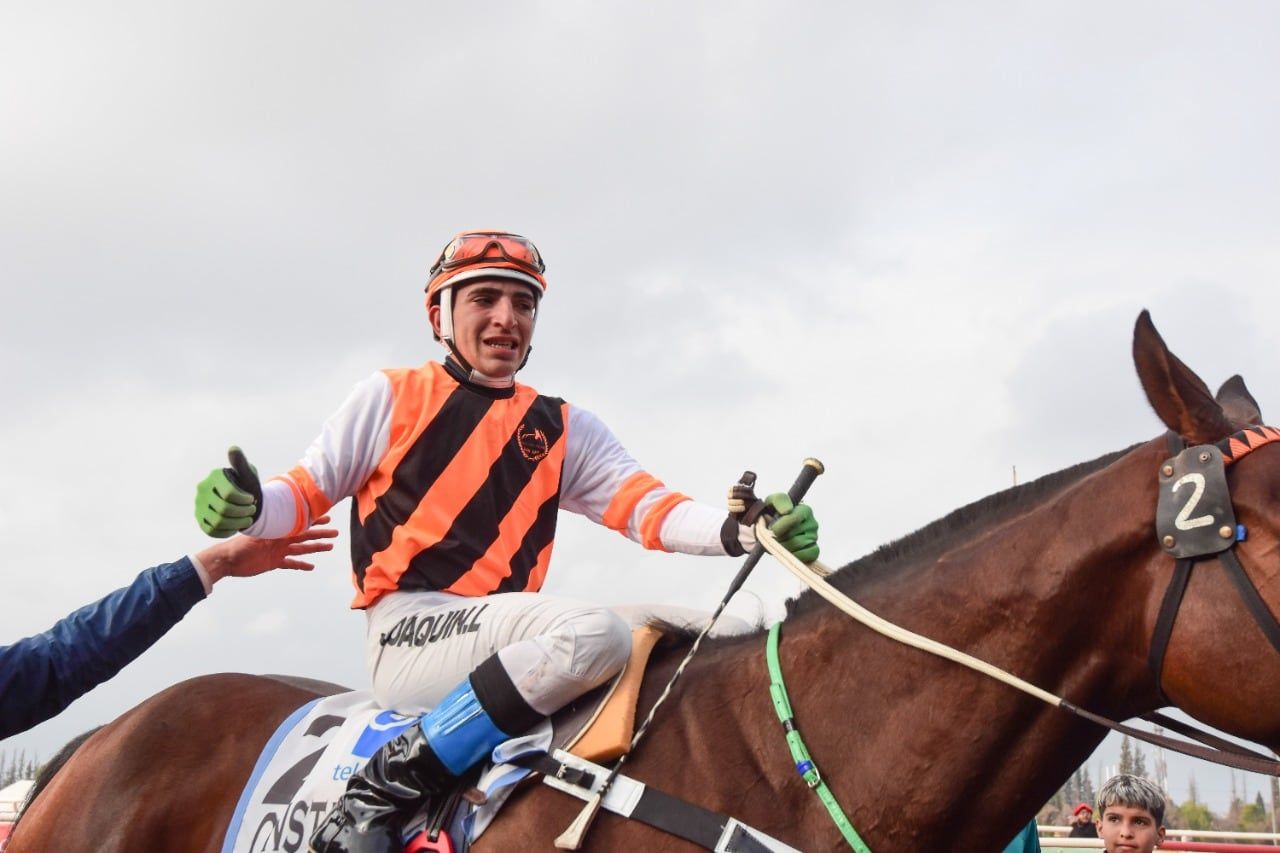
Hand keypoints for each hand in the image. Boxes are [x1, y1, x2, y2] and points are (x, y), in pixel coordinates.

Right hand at [194, 446, 261, 537]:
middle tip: (252, 510)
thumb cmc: (247, 486)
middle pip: (224, 509)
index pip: (229, 493)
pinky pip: (211, 531)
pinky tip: (236, 526)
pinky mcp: (199, 519)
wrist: (244, 503)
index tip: (252, 499)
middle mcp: (202, 490)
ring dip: (238, 523)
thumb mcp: (248, 474)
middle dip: (243, 512)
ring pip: (218, 522)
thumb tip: (233, 448)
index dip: (244, 500)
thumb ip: (241, 463)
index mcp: (214, 476)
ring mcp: (199, 505)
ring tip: (248, 519)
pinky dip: (227, 531)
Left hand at [195, 517, 337, 583]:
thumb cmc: (239, 544)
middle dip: (320, 534)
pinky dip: (301, 565)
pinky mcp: (274, 562)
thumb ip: (270, 527)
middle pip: (305, 536)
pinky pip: (291, 563)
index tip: (327, 518)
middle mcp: (281, 539)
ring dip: (315, 548)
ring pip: (302, 549)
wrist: (227, 560)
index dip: (314, 522)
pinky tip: (311, 567)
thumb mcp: (256, 533)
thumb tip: (280, 517)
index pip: (300, 525)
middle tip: (335, 533)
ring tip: (329, 547)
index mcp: (279, 531)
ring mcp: (279, 551)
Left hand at [763, 493, 819, 562]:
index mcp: (805, 510)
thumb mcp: (773, 501)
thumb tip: (788, 510)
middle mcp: (813, 523)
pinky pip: (806, 556)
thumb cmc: (774, 513)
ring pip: (796, 547)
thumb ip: (779, 500)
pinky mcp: (814, 551)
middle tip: (771, 537)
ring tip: (776, 544)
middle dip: (778, 538)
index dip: (779, 526)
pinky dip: (794, 556)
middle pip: (792, 535)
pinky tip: (786, 553)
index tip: (771, 530)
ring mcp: (814, 538)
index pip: (793, 519)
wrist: (772, 527)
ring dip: (782, 548)